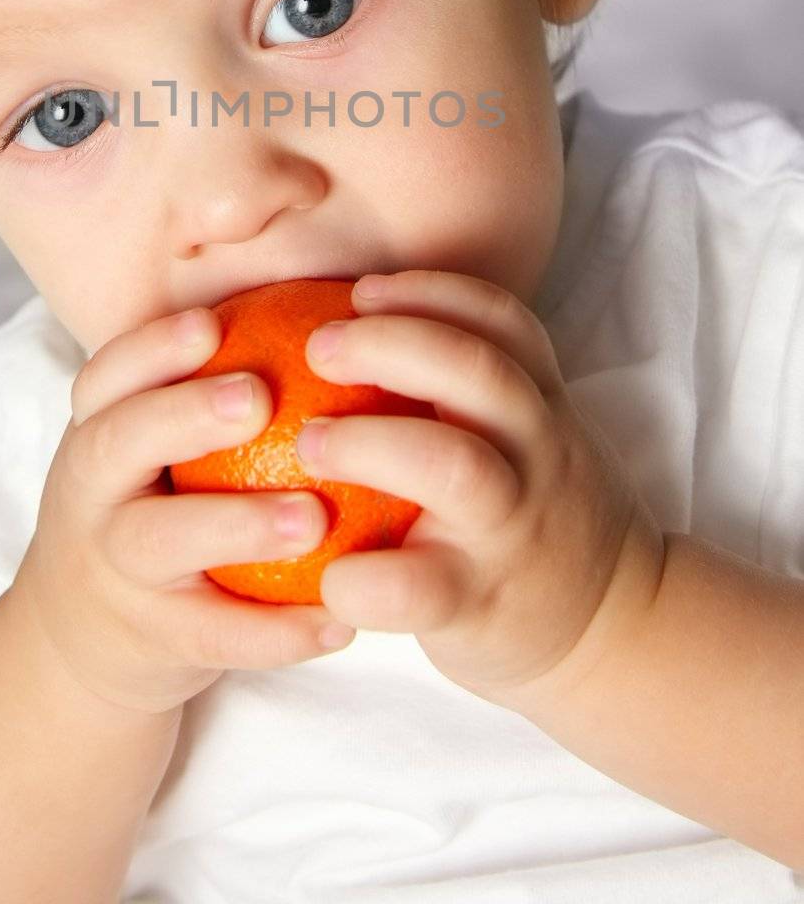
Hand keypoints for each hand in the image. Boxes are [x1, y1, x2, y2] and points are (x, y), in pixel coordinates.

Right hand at [9, 304, 346, 720]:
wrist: (80, 636)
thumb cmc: (150, 505)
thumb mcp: (149, 445)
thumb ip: (210, 386)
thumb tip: (330, 313)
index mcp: (95, 432)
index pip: (107, 377)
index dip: (152, 347)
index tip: (213, 321)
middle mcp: (89, 494)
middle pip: (120, 444)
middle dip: (184, 414)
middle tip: (260, 395)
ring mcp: (113, 570)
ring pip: (162, 542)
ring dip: (238, 526)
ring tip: (315, 518)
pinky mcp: (149, 641)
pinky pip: (215, 637)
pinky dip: (277, 632)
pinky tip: (342, 622)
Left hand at [300, 269, 666, 713]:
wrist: (613, 630)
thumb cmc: (528, 513)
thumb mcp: (522, 437)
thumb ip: (463, 387)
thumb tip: (336, 321)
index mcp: (539, 405)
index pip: (501, 322)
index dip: (431, 293)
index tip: (363, 289)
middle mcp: (535, 454)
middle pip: (479, 372)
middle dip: (393, 344)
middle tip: (317, 346)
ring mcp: (511, 528)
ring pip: (453, 467)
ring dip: (369, 443)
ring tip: (306, 441)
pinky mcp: (480, 603)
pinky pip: (417, 587)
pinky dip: (360, 578)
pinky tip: (323, 571)